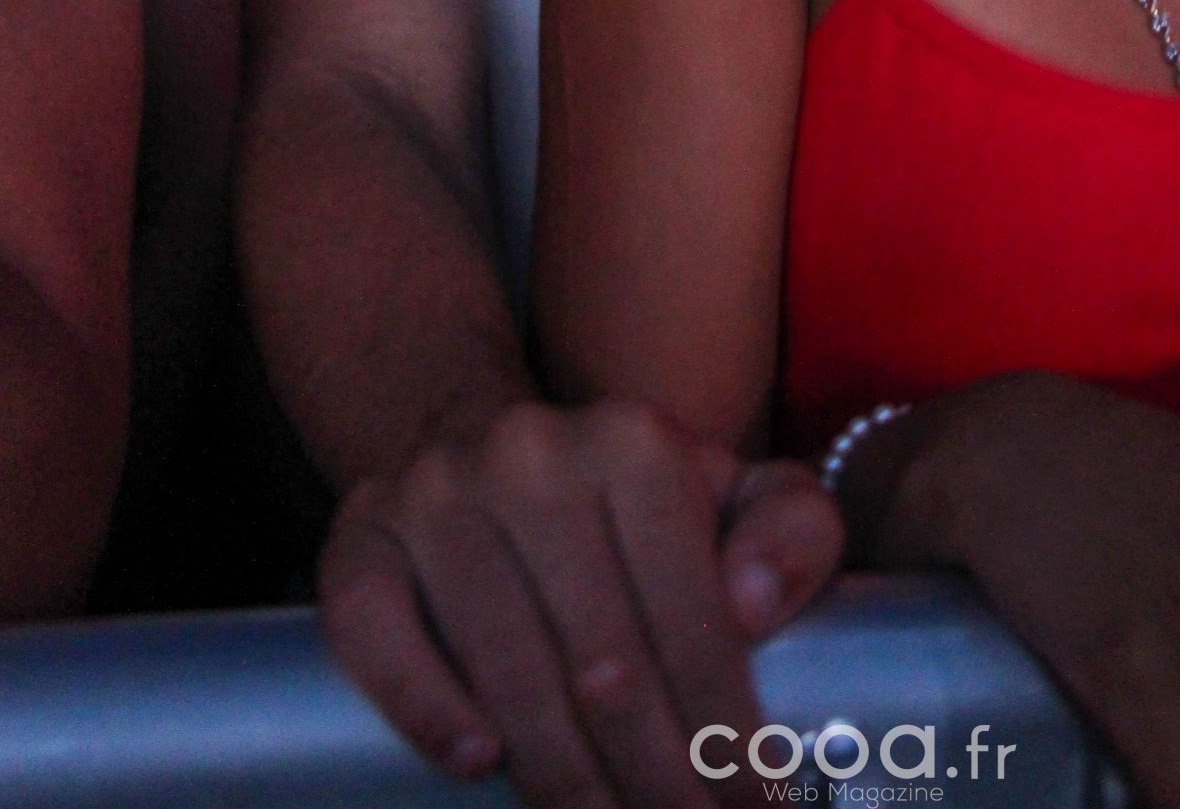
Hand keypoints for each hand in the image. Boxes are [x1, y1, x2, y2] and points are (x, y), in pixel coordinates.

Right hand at [318, 397, 841, 807]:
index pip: (690, 614)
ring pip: (507, 668)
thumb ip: (789, 531)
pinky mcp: (358, 538)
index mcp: (633, 441)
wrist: (477, 438)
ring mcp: (435, 494)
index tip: (757, 807)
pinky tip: (480, 765)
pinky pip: (377, 636)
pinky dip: (428, 709)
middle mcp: (531, 455)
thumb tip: (752, 606)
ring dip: (566, 780)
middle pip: (603, 662)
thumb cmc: (626, 498)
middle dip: (658, 782)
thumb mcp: (732, 490)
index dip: (729, 732)